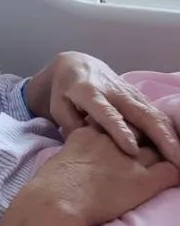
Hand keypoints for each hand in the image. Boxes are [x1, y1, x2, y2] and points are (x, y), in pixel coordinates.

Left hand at [25, 52, 179, 165]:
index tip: (132, 150)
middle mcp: (113, 91)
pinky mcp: (138, 95)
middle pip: (140, 113)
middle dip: (160, 137)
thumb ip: (71, 126)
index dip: (119, 130)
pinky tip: (177, 146)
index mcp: (89, 93)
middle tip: (175, 160)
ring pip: (154, 113)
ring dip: (170, 135)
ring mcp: (129, 92)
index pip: (107, 113)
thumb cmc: (64, 91)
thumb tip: (87, 148)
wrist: (75, 65)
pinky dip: (169, 129)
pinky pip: (156, 112)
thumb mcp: (58, 107)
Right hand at [26, 125, 179, 225]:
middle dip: (146, 136)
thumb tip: (83, 154)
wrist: (59, 197)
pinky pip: (170, 171)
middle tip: (150, 143)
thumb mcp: (64, 153)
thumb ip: (78, 147)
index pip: (117, 122)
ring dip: (163, 151)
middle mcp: (113, 141)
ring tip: (168, 154)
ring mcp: (130, 159)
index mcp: (91, 132)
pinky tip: (176, 169)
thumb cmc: (52, 180)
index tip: (127, 137)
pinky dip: (175, 169)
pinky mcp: (143, 180)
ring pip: (157, 149)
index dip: (125, 129)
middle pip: (139, 132)